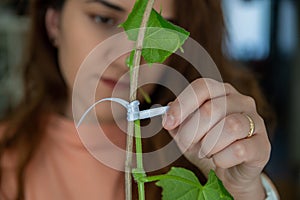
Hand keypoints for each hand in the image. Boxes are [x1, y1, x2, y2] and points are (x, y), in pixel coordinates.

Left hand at [162, 78, 270, 199]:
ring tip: (206, 152)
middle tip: (188, 144)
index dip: (182, 105)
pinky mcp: (263, 145)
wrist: (229, 171)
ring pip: (229, 127)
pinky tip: (219, 160)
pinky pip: (240, 149)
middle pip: (212, 108)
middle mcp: (241, 101)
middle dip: (192, 131)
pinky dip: (222, 158)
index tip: (168, 123)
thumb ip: (176, 122)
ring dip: (209, 145)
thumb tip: (166, 115)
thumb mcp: (187, 134)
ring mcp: (256, 121)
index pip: (202, 87)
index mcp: (221, 92)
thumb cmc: (207, 146)